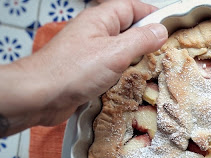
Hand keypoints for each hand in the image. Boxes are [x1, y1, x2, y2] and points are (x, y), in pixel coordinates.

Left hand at [24, 0, 167, 125]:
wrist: (38, 96)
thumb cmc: (72, 71)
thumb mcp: (115, 53)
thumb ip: (141, 40)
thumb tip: (162, 31)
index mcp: (100, 19)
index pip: (132, 7)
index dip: (153, 15)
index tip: (172, 27)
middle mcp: (94, 31)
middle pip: (127, 27)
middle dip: (147, 37)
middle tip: (167, 51)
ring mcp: (88, 51)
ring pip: (119, 48)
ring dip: (135, 57)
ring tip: (153, 68)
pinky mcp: (85, 70)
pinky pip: (110, 66)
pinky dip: (122, 72)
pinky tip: (130, 82)